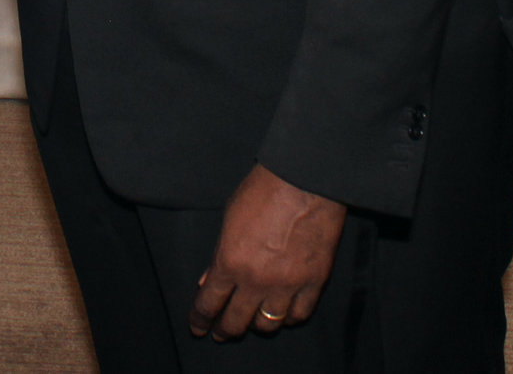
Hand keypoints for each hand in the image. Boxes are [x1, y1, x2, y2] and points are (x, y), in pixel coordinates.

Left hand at [187, 164, 347, 340]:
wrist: (305, 178)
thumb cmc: (263, 190)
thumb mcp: (229, 218)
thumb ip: (218, 254)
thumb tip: (208, 280)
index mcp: (230, 262)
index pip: (209, 303)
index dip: (201, 320)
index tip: (199, 327)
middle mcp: (256, 280)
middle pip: (236, 322)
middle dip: (225, 330)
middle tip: (222, 332)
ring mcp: (286, 284)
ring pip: (267, 324)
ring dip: (257, 325)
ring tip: (253, 322)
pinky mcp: (313, 281)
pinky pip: (299, 314)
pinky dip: (289, 317)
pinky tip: (283, 313)